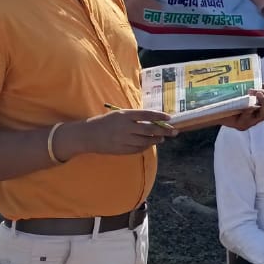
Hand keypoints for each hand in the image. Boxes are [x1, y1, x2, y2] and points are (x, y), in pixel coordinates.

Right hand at [61, 109, 176, 156]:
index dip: (160, 116)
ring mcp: (124, 140)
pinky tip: (150, 144)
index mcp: (124, 115)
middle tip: (174, 131)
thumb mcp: (119, 114)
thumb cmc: (106, 122)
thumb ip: (134, 117)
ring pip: (146, 141)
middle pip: (149, 129)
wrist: (88, 135)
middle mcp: (125, 127)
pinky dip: (146, 146)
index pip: (146, 115)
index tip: (170, 118)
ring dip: (156, 140)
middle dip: (164, 131)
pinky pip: (138, 149)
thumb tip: (154, 120)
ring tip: (162, 138)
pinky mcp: (122, 150)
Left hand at [221, 88, 263, 131]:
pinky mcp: (242, 126)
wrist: (215, 109)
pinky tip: (246, 105)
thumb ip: (262, 88)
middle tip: (256, 91)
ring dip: (262, 103)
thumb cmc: (232, 101)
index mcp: (258, 110)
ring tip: (255, 94)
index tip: (258, 88)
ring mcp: (250, 123)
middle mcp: (256, 118)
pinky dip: (249, 110)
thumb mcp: (248, 93)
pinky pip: (249, 118)